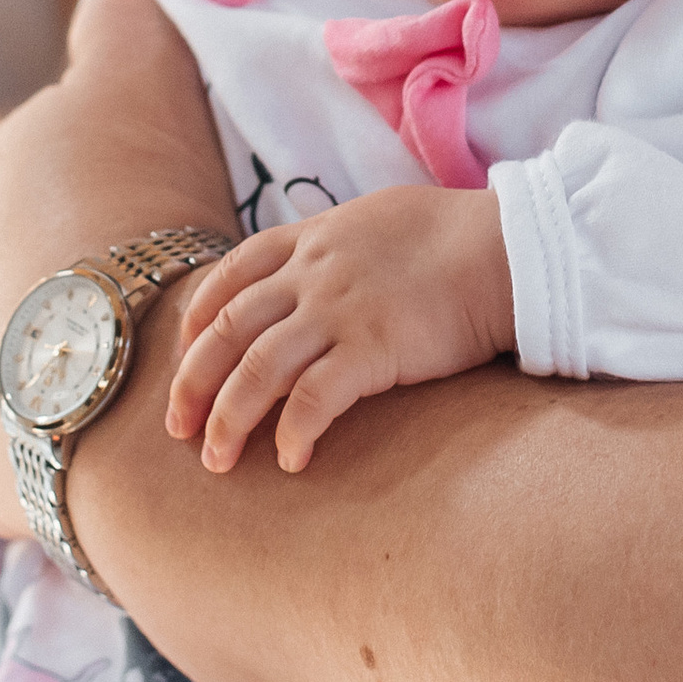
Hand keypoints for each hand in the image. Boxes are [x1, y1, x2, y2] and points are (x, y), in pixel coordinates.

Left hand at [0, 0, 229, 530]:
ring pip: (17, 343)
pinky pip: (10, 427)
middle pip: (30, 258)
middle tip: (166, 299)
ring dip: (66, 354)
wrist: (120, 378)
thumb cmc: (134, 218)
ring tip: (146, 373)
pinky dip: (53, 425)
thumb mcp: (137, 83)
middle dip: (83, 274)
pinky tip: (113, 427)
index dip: (115, 189)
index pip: (52, 170)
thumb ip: (124, 16)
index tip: (163, 223)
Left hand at [167, 186, 513, 472]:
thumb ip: (332, 246)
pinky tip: (291, 461)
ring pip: (257, 369)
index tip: (184, 358)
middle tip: (177, 429)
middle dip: (192, 382)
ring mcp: (339, 311)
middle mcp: (312, 273)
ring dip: (228, 419)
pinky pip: (313, 398)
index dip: (196, 321)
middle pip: (228, 330)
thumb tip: (311, 272)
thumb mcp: (374, 220)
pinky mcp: (372, 349)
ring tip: (216, 461)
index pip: (228, 276)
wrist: (505, 248)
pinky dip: (292, 432)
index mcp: (311, 240)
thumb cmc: (451, 236)